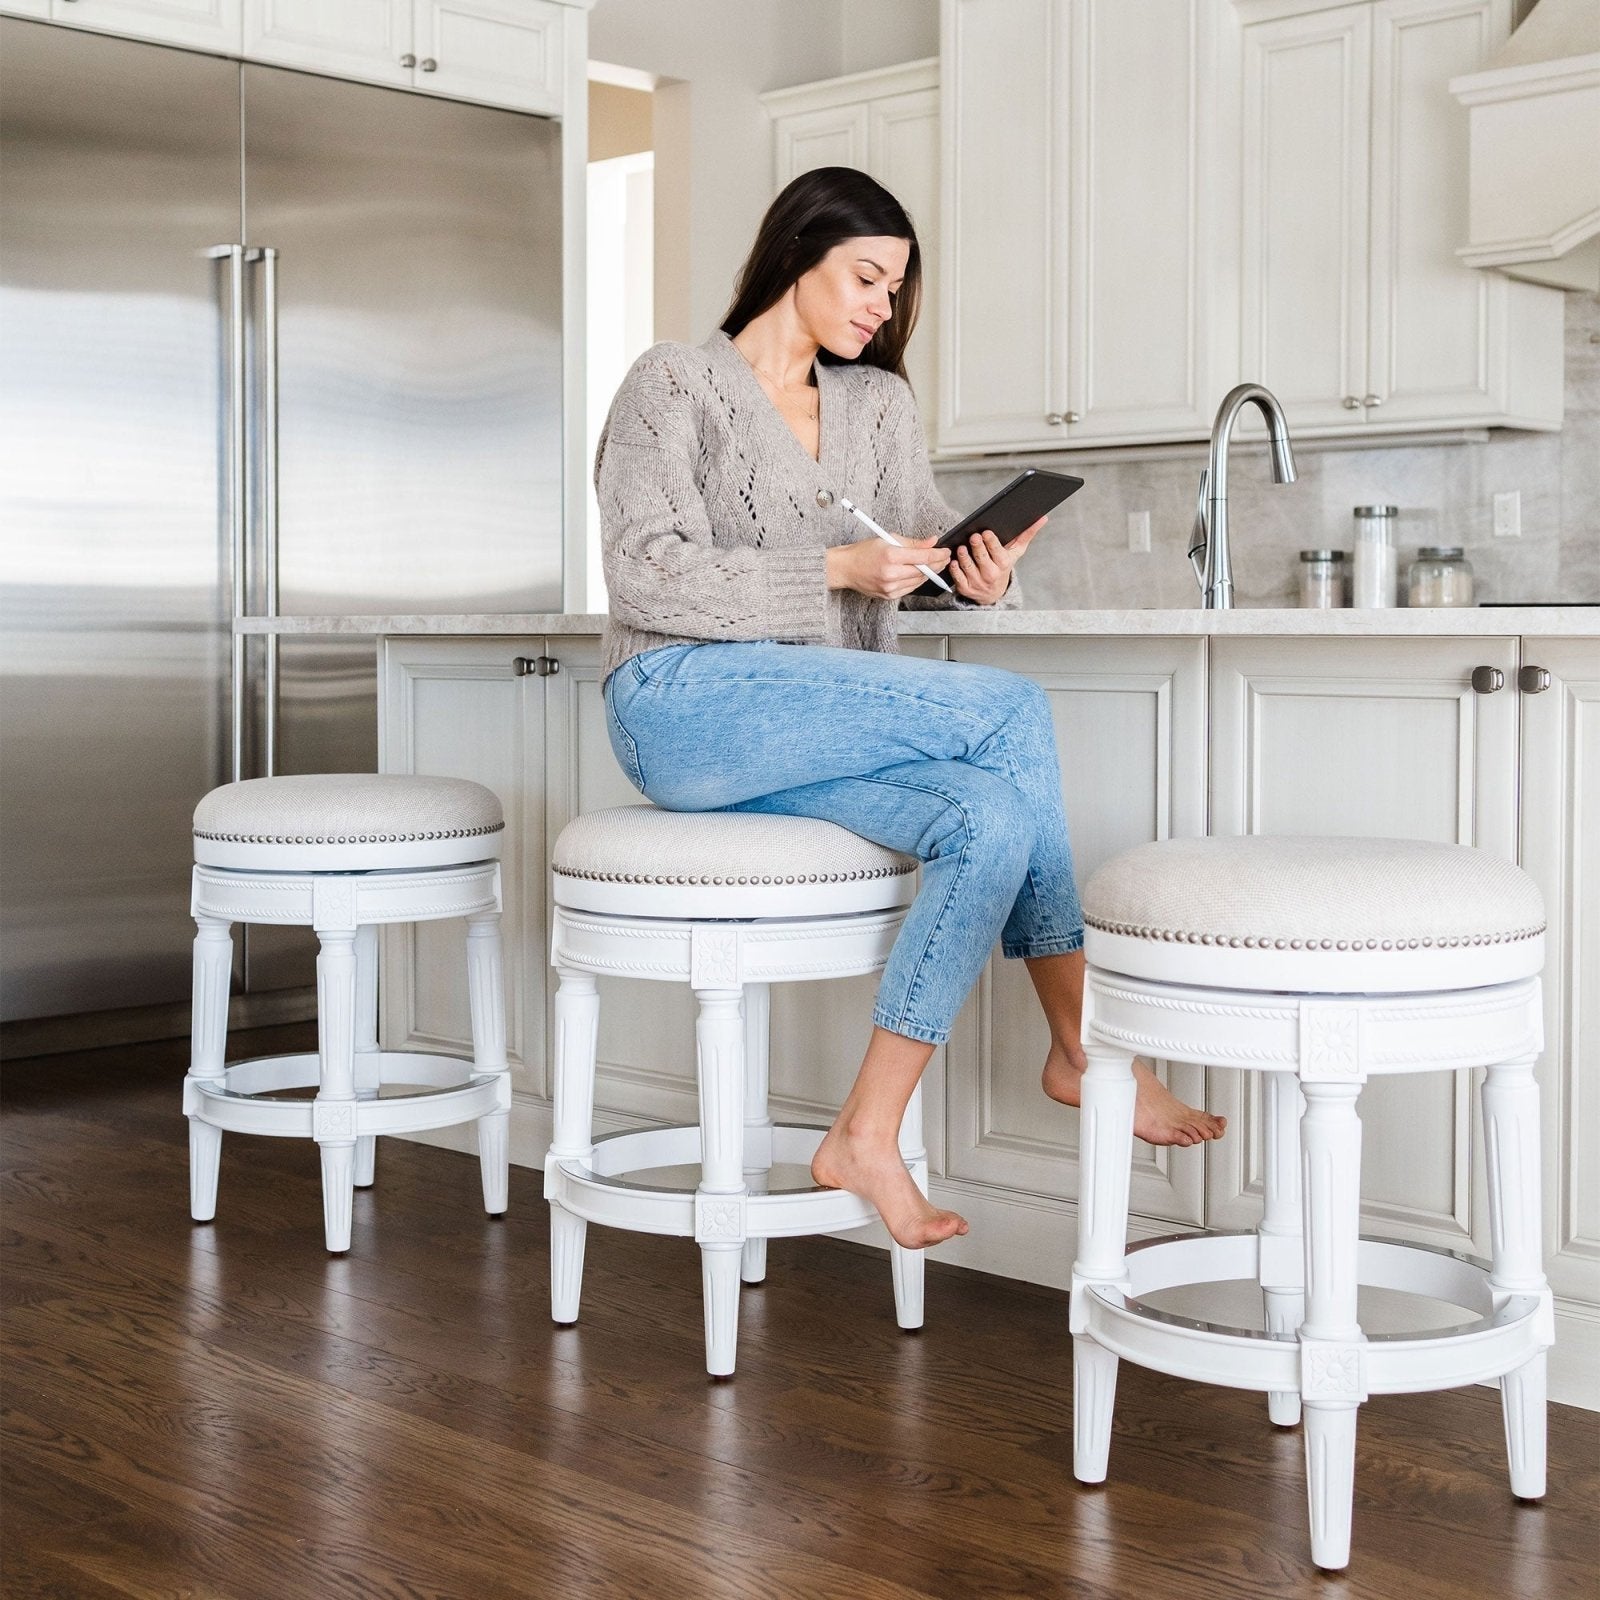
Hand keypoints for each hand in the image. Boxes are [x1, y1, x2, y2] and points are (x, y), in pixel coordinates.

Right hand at [825, 536, 951, 600]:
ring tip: (934, 565)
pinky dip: (917, 581)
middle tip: (945, 558)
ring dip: (929, 573)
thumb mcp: (888, 539)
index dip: (938, 554)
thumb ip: (913, 543)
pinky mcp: (889, 596)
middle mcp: (891, 573)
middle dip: (937, 564)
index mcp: (891, 555)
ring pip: (919, 581)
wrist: (846, 568)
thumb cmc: (864, 552)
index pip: (923, 557)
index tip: (946, 551)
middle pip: (924, 571)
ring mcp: (890, 587)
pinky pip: (910, 589)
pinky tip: (920, 574)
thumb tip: (932, 542)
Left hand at [948, 517, 1045, 604]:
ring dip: (963, 556)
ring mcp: (977, 582)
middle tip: (973, 537)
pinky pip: (957, 577)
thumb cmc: (1003, 566)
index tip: (985, 532)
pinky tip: (954, 560)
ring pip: (968, 566)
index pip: (996, 551)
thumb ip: (1027, 534)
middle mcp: (990, 574)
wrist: (993, 593)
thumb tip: (1043, 518)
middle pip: (981, 558)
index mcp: (1003, 564)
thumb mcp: (1015, 552)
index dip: (990, 542)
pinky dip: (955, 568)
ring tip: (961, 547)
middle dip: (977, 546)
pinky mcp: (965, 588)